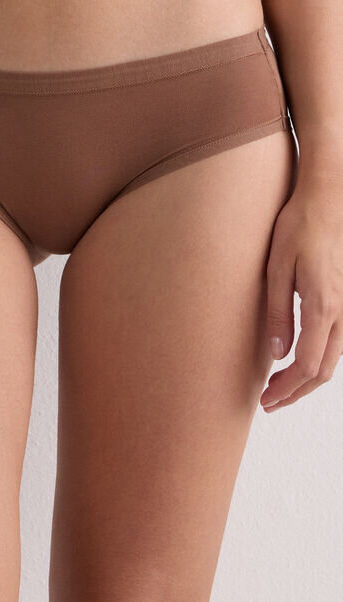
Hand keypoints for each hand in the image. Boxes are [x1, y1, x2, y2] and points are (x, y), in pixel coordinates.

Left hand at [261, 176, 342, 411]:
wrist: (329, 199)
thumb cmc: (299, 228)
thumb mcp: (277, 269)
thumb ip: (278, 314)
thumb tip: (277, 354)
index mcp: (322, 307)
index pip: (306, 366)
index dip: (286, 389)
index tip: (266, 399)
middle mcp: (342, 312)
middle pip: (323, 371)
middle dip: (295, 392)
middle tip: (268, 402)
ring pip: (333, 360)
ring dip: (306, 379)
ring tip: (278, 387)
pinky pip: (337, 342)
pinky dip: (318, 361)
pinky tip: (297, 361)